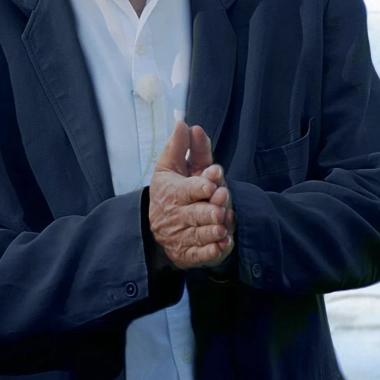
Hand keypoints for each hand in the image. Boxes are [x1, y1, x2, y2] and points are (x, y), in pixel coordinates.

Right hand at [149, 121, 234, 268]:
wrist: (155, 228)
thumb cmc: (170, 191)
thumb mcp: (171, 167)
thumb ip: (181, 147)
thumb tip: (184, 123)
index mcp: (173, 193)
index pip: (188, 189)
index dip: (202, 185)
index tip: (213, 182)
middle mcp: (178, 216)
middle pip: (197, 214)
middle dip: (211, 209)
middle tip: (222, 205)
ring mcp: (183, 237)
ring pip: (201, 235)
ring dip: (214, 230)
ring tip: (223, 225)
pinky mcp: (190, 254)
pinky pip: (202, 256)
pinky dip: (213, 251)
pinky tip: (223, 244)